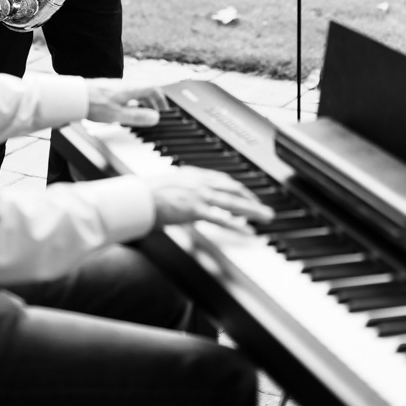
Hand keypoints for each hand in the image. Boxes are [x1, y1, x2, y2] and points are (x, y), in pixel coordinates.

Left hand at [85, 80, 168, 126]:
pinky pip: (128, 94)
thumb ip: (137, 117)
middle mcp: (126, 85)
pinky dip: (133, 103)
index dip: (162, 101)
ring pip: (136, 92)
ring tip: (144, 115)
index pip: (154, 90)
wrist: (76, 96)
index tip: (165, 111)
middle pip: (146, 91)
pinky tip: (127, 112)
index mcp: (131, 89)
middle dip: (154, 103)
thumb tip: (155, 118)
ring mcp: (118, 87)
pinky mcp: (110, 90)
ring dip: (144, 103)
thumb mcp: (118, 115)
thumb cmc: (94, 104)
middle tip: (156, 115)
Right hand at [145, 167, 274, 233]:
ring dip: (252, 210)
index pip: (224, 180)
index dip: (239, 189)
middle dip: (251, 199)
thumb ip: (186, 189)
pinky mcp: (195, 209)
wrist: (140, 198)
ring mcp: (199, 195)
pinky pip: (221, 218)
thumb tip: (193, 197)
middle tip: (263, 208)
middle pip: (234, 189)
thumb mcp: (172, 184)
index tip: (248, 196)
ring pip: (233, 202)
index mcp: (195, 174)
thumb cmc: (150, 194)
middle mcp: (201, 182)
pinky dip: (236, 225)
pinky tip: (247, 230)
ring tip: (265, 216)